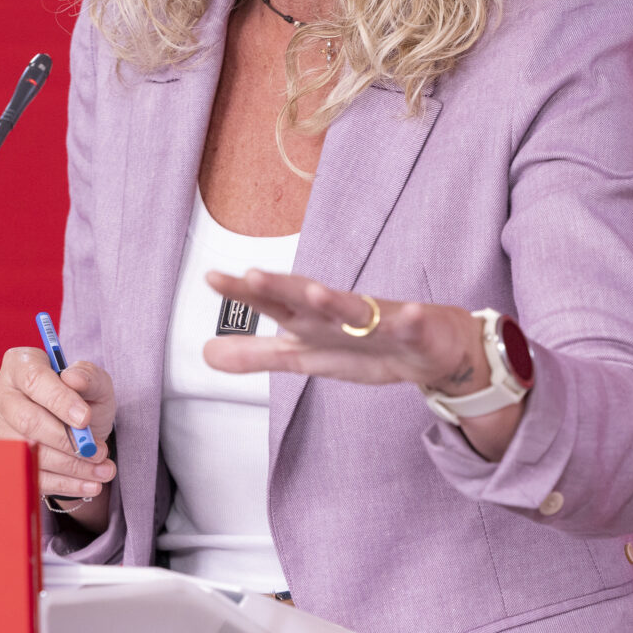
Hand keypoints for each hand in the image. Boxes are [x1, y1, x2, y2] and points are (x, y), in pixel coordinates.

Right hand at [0, 347, 117, 528]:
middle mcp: (0, 394)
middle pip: (27, 420)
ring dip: (70, 466)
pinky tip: (90, 484)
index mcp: (19, 364)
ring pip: (29, 451)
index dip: (59, 401)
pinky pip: (30, 474)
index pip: (34, 380)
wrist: (74, 427)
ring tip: (103, 470)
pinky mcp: (3, 457)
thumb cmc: (81, 398)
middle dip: (67, 441)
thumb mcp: (94, 383)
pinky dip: (64, 483)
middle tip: (98, 451)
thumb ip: (89, 376)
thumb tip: (73, 378)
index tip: (86, 419)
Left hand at [201, 268, 484, 390]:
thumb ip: (257, 355)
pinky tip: (409, 314)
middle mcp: (338, 313)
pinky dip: (410, 321)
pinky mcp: (414, 332)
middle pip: (304, 297)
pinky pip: (411, 328)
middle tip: (252, 275)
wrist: (428, 348)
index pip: (270, 302)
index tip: (211, 277)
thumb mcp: (304, 357)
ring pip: (355, 310)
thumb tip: (205, 353)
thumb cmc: (361, 346)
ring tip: (315, 292)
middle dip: (280, 287)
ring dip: (336, 301)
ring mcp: (377, 320)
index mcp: (310, 320)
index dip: (243, 292)